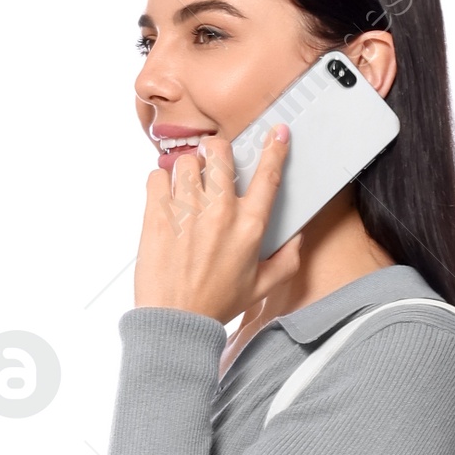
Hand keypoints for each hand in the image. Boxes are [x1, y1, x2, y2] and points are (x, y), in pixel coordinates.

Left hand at [134, 126, 301, 320]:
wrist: (175, 321)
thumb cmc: (216, 305)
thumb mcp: (260, 288)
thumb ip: (285, 262)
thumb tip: (297, 240)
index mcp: (249, 226)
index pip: (268, 174)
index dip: (275, 148)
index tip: (277, 133)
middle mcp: (219, 211)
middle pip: (219, 150)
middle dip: (216, 151)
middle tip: (211, 166)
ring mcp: (186, 209)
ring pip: (185, 161)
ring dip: (186, 171)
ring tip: (185, 192)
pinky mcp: (157, 213)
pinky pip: (156, 176)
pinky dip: (160, 183)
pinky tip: (166, 201)